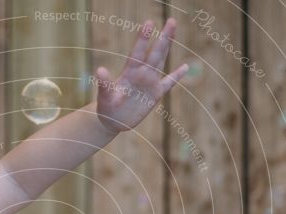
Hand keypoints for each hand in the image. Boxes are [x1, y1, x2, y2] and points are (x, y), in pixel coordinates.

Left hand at [95, 18, 187, 132]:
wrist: (112, 120)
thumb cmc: (106, 108)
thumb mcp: (105, 97)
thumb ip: (104, 84)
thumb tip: (100, 70)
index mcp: (130, 73)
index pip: (138, 53)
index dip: (143, 39)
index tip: (149, 23)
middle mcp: (141, 74)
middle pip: (154, 53)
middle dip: (163, 37)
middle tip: (171, 20)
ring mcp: (149, 82)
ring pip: (161, 61)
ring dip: (167, 46)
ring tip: (173, 29)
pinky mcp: (155, 94)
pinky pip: (168, 83)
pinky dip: (177, 76)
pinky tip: (185, 67)